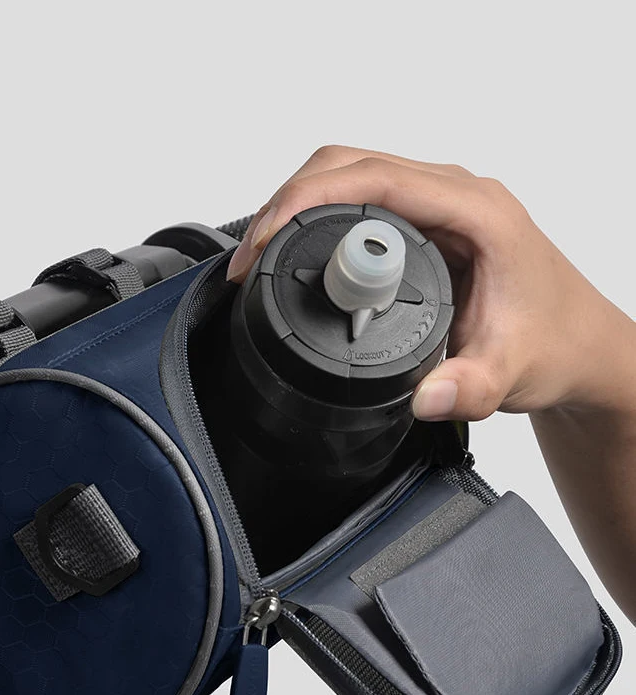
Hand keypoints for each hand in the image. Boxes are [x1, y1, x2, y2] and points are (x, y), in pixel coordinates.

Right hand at [226, 146, 634, 421]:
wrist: (576, 346)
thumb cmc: (554, 344)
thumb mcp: (512, 372)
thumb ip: (471, 387)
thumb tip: (426, 396)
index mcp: (476, 212)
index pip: (376, 179)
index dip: (308, 202)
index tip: (268, 241)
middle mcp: (455, 194)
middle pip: (349, 164)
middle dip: (287, 203)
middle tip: (251, 259)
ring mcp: (438, 203)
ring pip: (348, 174)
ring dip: (297, 207)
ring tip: (261, 258)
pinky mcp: (424, 222)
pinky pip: (359, 199)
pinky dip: (316, 218)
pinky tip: (297, 253)